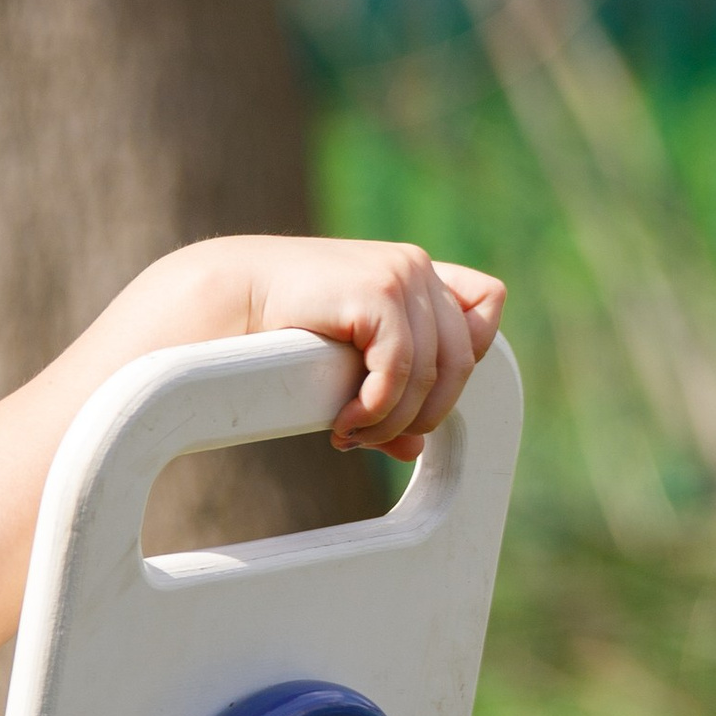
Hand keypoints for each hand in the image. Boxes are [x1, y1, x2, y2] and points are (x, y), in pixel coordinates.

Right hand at [228, 236, 505, 460]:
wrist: (230, 298)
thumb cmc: (281, 328)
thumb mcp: (348, 362)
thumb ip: (387, 395)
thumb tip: (413, 448)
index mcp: (416, 272)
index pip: (484, 307)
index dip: (464, 359)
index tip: (414, 394)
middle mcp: (416, 267)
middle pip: (461, 360)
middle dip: (420, 413)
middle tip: (371, 436)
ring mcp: (402, 274)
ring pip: (431, 374)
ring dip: (390, 419)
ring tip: (349, 434)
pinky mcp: (379, 291)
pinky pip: (401, 369)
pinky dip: (375, 407)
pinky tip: (344, 422)